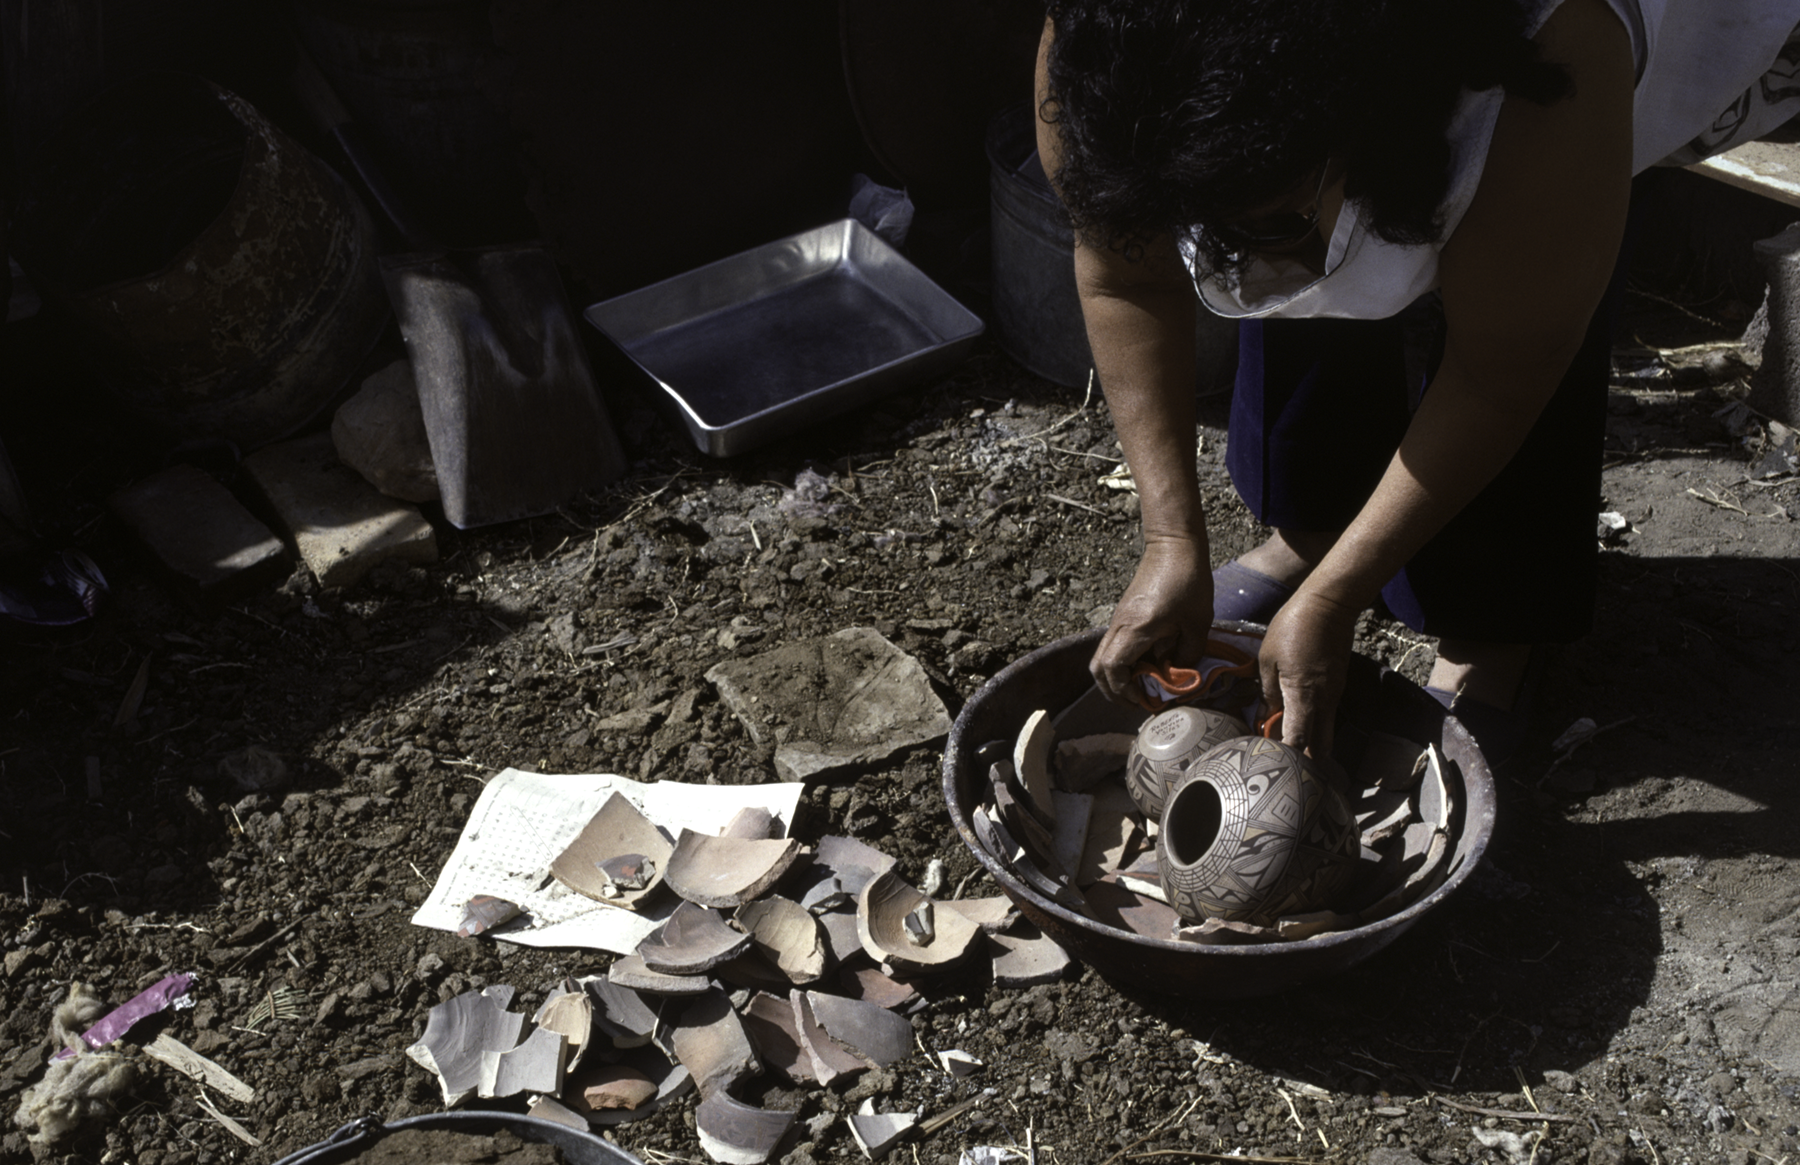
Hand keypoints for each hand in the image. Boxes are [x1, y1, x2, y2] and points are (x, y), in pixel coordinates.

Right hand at [1090, 536, 1212, 701]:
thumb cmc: (1188, 581)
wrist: (1173, 547)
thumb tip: (1176, 676)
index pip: (1112, 668)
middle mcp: (1119, 626)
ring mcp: (1118, 621)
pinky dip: (1123, 664)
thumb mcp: (1198, 623)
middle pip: (1098, 668)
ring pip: (1102, 658)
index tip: (1144, 700)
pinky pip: (1114, 647)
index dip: (1124, 691)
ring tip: (1142, 688)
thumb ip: (1187, 654)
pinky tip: (1147, 667)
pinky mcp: (1124, 616)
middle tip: (1138, 702)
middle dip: (1114, 692)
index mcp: (1136, 628)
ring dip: (1117, 678)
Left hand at [1258, 587, 1359, 760]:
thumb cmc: (1293, 627)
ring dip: (1311, 745)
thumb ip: (1267, 692)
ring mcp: (1334, 695)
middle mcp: (1324, 701)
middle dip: (1305, 761)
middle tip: (1285, 766)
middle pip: (1321, 747)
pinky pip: (1327, 716)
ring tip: (1288, 749)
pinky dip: (1315, 727)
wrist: (1329, 606)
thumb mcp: (1268, 658)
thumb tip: (1263, 717)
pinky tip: (1296, 723)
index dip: (1286, 755)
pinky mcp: (1338, 686)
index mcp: (1303, 695)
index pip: (1298, 740)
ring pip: (1326, 733)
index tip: (1271, 761)